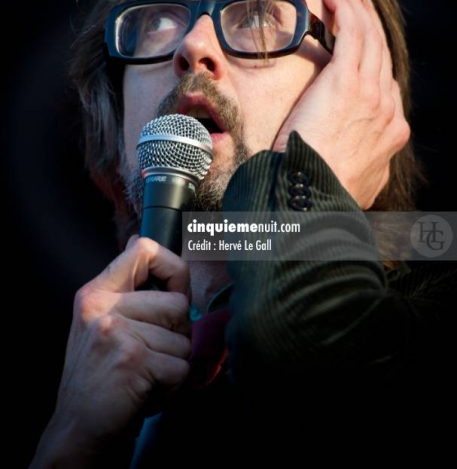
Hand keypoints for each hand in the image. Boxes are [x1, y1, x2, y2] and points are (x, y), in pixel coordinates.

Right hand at [31, 236, 190, 466]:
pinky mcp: (133, 359)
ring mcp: (116, 332)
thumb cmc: (98, 376)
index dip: (173, 267)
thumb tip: (140, 240)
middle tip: (151, 354)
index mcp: (96, 292)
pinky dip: (172, 387)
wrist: (77, 429)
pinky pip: (181, 367)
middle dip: (177, 335)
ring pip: (184, 338)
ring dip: (173, 364)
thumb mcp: (100, 321)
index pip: (143, 249)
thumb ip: (124, 287)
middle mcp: (102, 306)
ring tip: (144, 374)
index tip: (174, 291)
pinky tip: (145, 392)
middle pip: (178, 303)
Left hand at [273, 0, 409, 207]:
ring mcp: (370, 91)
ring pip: (368, 38)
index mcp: (391, 130)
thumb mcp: (361, 183)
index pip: (387, 83)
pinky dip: (345, 10)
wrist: (314, 194)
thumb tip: (366, 161)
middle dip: (369, 23)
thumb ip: (369, 165)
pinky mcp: (346, 80)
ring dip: (356, 7)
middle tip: (358, 1)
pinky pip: (351, 34)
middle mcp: (387, 106)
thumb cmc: (325, 191)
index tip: (362, 43)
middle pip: (381, 54)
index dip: (374, 57)